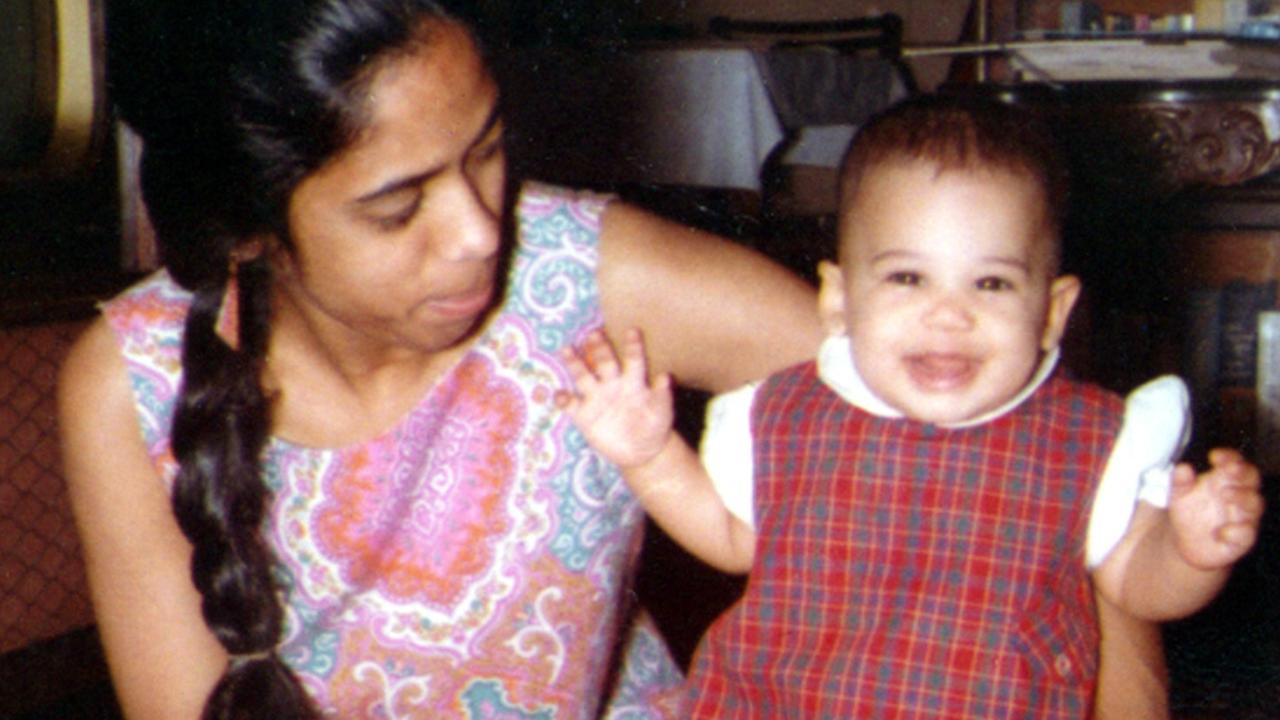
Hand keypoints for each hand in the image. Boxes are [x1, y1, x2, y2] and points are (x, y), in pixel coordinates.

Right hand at [556, 328, 674, 468]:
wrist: (641, 451)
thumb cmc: (655, 426)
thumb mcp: (662, 412)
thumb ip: (662, 394)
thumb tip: (666, 376)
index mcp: (633, 381)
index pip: (633, 360)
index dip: (633, 346)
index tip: (632, 330)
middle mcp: (612, 385)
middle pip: (604, 362)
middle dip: (598, 348)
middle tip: (593, 334)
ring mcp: (596, 398)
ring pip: (582, 376)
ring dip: (574, 363)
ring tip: (566, 350)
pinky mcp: (584, 415)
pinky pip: (571, 405)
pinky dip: (564, 399)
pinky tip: (560, 395)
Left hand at [1168, 448, 1264, 569]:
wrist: (1185, 543)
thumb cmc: (1189, 512)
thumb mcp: (1179, 495)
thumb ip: (1180, 481)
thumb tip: (1182, 467)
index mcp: (1225, 480)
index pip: (1236, 463)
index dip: (1230, 457)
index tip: (1214, 456)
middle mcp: (1238, 496)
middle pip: (1251, 480)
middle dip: (1243, 473)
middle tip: (1229, 470)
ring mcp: (1242, 517)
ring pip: (1254, 504)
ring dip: (1243, 498)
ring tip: (1226, 493)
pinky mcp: (1239, 540)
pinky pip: (1245, 535)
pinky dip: (1237, 532)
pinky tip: (1222, 531)